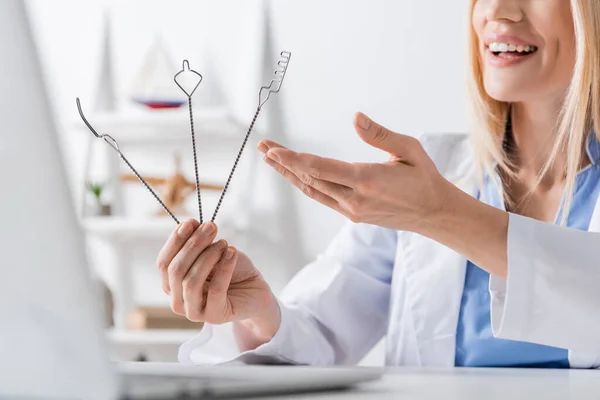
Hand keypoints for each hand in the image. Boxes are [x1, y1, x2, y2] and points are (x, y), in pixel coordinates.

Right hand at [156, 220, 279, 337]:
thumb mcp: (211, 251)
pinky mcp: (214, 316)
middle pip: (175, 270)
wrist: (254, 288)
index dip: (175, 241)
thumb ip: (197, 242)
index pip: (163, 263)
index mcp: (171, 285)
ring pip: (191, 281)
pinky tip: (232, 252)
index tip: (191, 222)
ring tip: (224, 243)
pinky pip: (215, 289)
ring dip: (208, 256)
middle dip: (193, 244)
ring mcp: (194, 312)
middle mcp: (178, 301)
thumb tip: (188, 224)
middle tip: (211, 227)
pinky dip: (224, 267)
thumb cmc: (230, 269)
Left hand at [257, 112, 454, 231]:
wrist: (433, 213)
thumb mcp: (409, 149)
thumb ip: (380, 134)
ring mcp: (352, 210)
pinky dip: (305, 184)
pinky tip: (294, 174)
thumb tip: (356, 117)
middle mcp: (355, 199)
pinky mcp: (352, 215)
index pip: (321, 169)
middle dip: (284, 162)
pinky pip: (322, 197)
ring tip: (271, 159)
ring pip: (312, 190)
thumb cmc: (423, 178)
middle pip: (310, 179)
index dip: (294, 160)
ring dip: (290, 174)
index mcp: (367, 180)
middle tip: (263, 146)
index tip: (273, 150)